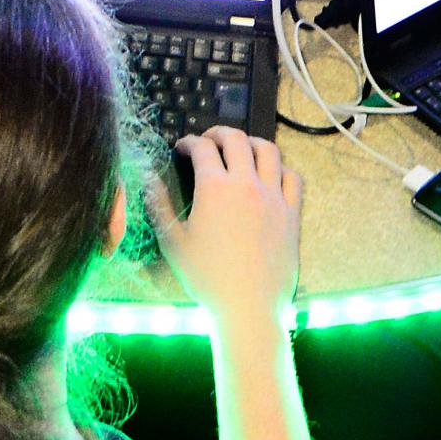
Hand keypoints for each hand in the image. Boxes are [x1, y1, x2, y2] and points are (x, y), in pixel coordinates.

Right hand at [150, 128, 303, 330]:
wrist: (248, 307)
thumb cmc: (207, 278)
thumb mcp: (172, 242)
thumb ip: (159, 205)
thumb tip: (148, 178)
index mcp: (214, 188)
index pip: (202, 148)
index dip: (188, 142)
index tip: (182, 147)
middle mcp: (246, 184)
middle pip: (236, 139)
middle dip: (219, 132)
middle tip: (209, 138)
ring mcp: (273, 196)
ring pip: (268, 150)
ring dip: (252, 142)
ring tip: (242, 147)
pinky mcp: (291, 213)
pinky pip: (292, 177)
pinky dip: (281, 168)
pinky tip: (271, 175)